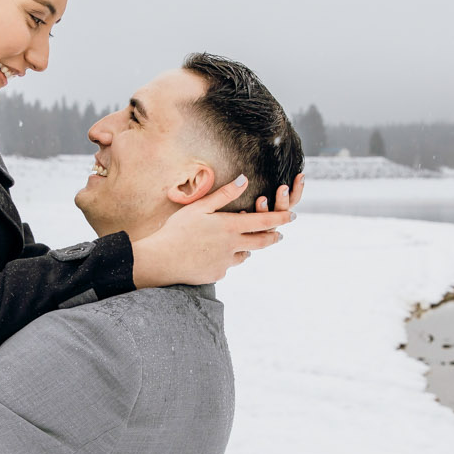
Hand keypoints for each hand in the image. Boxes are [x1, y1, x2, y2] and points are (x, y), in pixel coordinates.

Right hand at [130, 174, 296, 287]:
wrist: (161, 260)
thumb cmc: (177, 230)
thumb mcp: (199, 207)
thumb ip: (224, 195)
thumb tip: (244, 179)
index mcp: (229, 226)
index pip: (263, 222)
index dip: (280, 219)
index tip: (292, 217)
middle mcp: (232, 246)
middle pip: (262, 242)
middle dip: (272, 237)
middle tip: (278, 235)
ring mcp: (226, 262)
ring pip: (243, 255)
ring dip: (244, 248)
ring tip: (237, 243)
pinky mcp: (217, 274)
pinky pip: (227, 265)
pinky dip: (224, 259)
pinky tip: (210, 254)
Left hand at [240, 173, 306, 261]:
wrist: (216, 225)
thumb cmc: (234, 201)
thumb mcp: (255, 188)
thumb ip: (256, 179)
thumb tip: (272, 167)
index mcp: (276, 208)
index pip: (292, 199)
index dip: (298, 188)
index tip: (300, 175)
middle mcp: (270, 220)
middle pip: (282, 212)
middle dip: (283, 199)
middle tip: (282, 187)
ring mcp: (259, 229)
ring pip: (268, 224)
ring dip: (265, 210)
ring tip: (261, 198)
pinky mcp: (245, 235)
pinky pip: (249, 231)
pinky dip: (246, 221)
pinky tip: (241, 211)